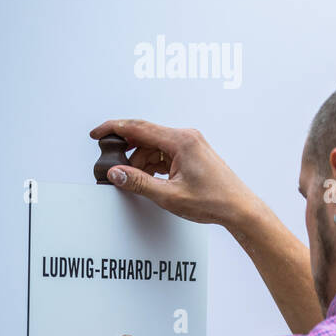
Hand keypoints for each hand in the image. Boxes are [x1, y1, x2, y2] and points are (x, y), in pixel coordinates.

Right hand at [89, 119, 258, 228]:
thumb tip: (115, 173)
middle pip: (145, 136)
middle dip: (127, 152)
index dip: (113, 129)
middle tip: (114, 167)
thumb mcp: (169, 195)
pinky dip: (153, 165)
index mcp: (181, 141)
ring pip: (153, 147)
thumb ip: (138, 183)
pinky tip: (150, 179)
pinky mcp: (193, 154)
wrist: (239, 208)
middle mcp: (187, 137)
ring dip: (141, 162)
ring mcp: (191, 145)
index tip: (96, 134)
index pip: (138, 127)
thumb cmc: (214, 200)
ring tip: (137, 181)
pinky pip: (164, 153)